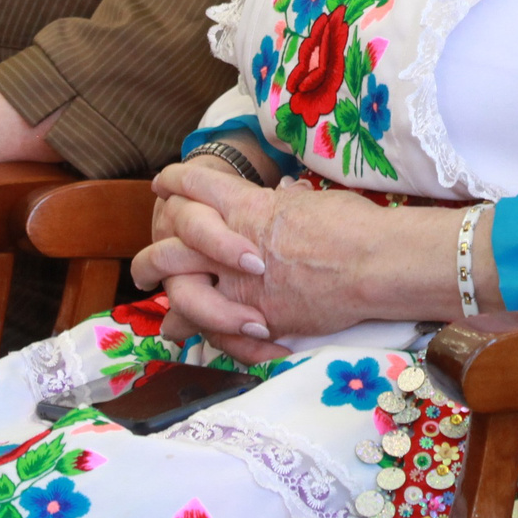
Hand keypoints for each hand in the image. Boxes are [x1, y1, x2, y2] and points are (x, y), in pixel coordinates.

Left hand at [134, 167, 400, 365]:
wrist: (374, 263)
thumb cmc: (354, 225)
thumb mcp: (313, 201)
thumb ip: (287, 203)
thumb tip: (284, 196)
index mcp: (248, 206)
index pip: (197, 185)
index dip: (177, 182)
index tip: (165, 182)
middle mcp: (232, 245)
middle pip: (170, 246)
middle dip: (151, 256)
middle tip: (143, 267)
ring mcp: (240, 286)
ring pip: (182, 294)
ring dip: (167, 303)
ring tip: (162, 315)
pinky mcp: (257, 320)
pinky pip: (215, 330)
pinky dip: (202, 334)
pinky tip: (192, 335)